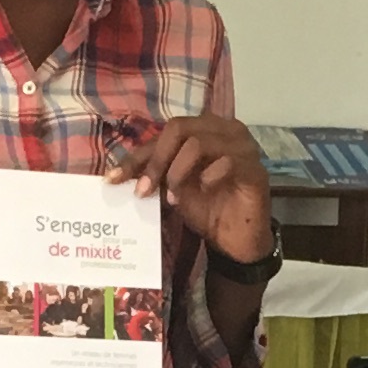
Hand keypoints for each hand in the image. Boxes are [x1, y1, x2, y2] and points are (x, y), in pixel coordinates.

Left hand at [117, 113, 274, 267]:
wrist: (235, 240)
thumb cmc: (206, 207)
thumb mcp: (171, 187)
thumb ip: (152, 173)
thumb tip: (115, 174)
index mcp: (204, 127)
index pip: (164, 132)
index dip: (137, 156)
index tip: (113, 180)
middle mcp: (225, 129)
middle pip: (179, 128)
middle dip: (156, 161)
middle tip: (144, 191)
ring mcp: (243, 146)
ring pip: (199, 143)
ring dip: (178, 171)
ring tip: (173, 197)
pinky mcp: (254, 168)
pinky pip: (226, 162)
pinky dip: (207, 177)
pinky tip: (203, 191)